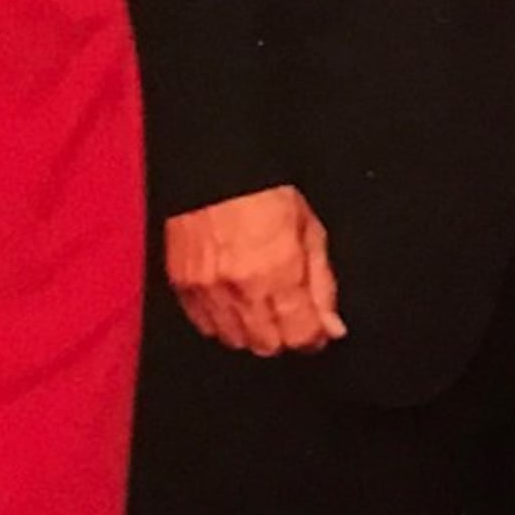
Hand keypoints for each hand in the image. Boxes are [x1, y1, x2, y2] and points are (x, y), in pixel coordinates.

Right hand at [164, 184, 342, 353]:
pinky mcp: (182, 287)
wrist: (214, 169)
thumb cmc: (266, 192)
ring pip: (235, 340)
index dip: (313, 337)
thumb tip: (332, 328)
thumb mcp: (310, 231)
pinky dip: (222, 322)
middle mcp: (243, 290)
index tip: (318, 330)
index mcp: (280, 274)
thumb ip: (322, 284)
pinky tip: (234, 303)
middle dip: (284, 336)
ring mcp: (208, 291)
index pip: (300, 335)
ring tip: (261, 305)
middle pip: (267, 345)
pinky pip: (204, 325)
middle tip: (290, 314)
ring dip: (253, 332)